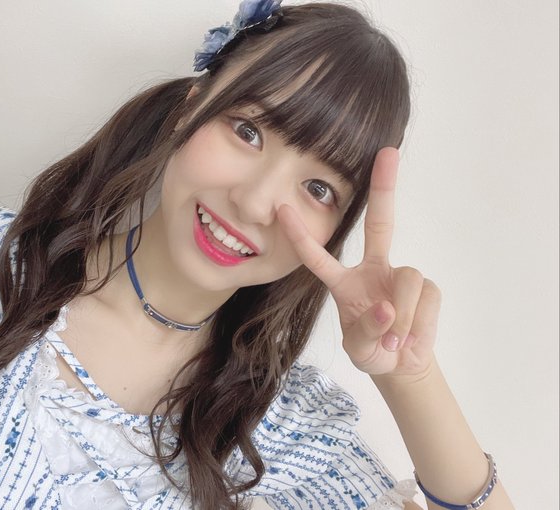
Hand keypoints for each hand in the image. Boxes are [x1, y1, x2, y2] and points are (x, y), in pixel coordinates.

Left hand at [278, 147, 440, 376]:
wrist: (402, 367)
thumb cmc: (371, 349)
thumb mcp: (359, 348)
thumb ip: (365, 331)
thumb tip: (386, 310)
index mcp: (345, 282)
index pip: (318, 256)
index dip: (301, 235)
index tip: (282, 208)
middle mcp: (374, 270)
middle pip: (381, 223)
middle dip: (385, 188)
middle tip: (388, 153)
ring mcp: (401, 277)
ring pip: (409, 278)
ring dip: (402, 315)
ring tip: (395, 342)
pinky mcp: (428, 290)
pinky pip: (426, 299)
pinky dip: (418, 325)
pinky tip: (411, 340)